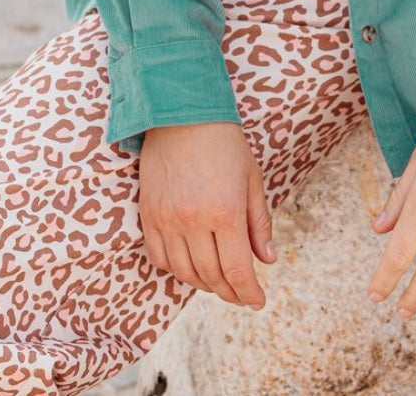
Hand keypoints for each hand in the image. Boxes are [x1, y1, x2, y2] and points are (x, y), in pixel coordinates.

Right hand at [139, 120, 275, 307]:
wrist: (181, 113)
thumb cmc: (224, 141)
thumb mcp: (251, 178)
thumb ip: (259, 222)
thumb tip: (266, 260)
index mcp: (225, 211)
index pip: (238, 270)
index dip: (249, 293)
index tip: (257, 301)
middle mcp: (193, 221)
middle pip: (212, 277)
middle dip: (230, 292)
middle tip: (241, 295)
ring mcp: (167, 220)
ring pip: (184, 273)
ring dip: (204, 285)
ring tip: (219, 283)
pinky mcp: (148, 215)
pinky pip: (160, 258)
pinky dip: (176, 270)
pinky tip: (191, 266)